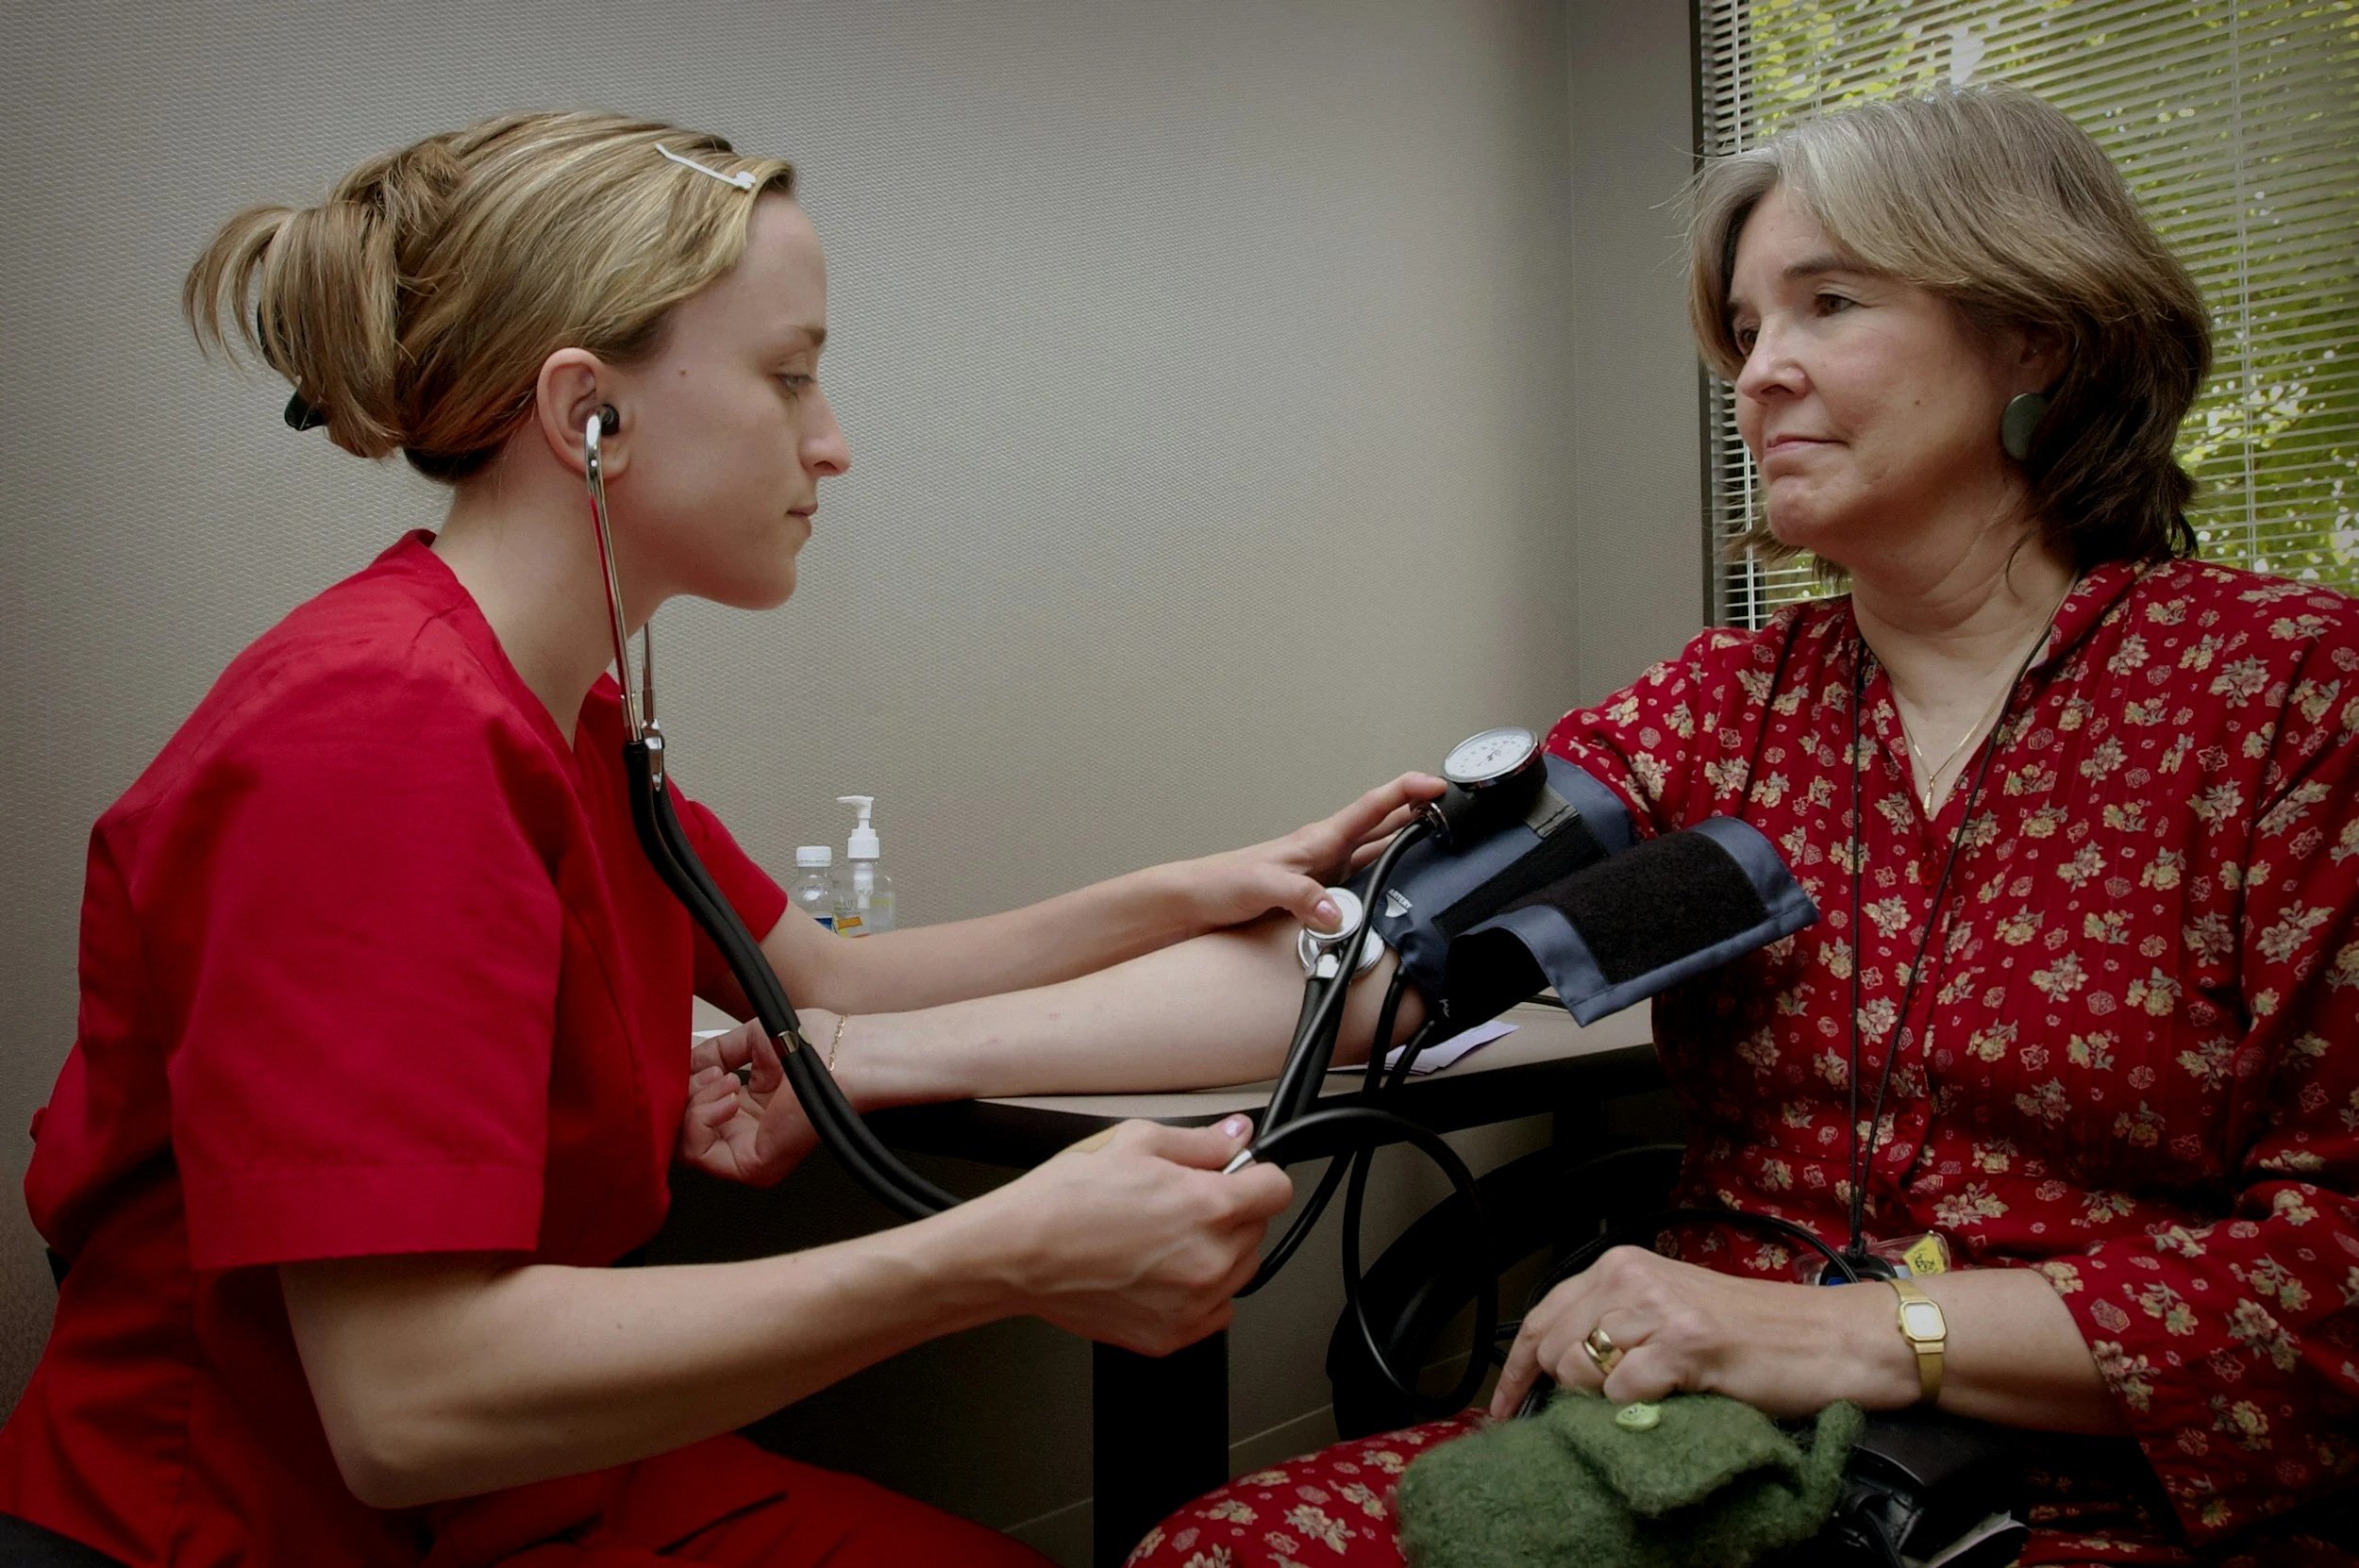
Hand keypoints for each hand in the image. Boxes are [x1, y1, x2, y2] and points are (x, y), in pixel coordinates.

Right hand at [677, 1015, 837, 1186]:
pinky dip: (701, 1118)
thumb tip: (681, 1065)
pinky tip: (728, 1097)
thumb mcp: (749, 1041)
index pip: (693, 1113)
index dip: (685, 1087)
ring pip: (684, 1143)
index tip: (697, 1065)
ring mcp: (748, 1154)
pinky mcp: (752, 1165)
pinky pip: (698, 1152)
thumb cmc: (815, 1045)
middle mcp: (746, 1135)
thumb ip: (710, 1055)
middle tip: (711, 1073)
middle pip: (683, 1129)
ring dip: (694, 1105)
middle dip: (687, 1095)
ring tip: (725, 1082)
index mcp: (747, 1110)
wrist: (842, 1055)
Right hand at [975, 1115, 1294, 1355]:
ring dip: (1218, 1253)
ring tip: (1165, 1239)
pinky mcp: (1172, 1336)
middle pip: (1257, 1229)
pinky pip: (1216, 1311)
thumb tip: (1237, 1136)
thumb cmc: (1066, 1199)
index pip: (1277, 1189)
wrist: (1019, 1253)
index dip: (1257, 1176)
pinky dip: (1201, 1293)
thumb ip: (1200, 1143)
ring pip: (1240, 1271)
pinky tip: (1161, 1272)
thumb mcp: (1135, 1143)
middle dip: (1231, 1212)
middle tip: (1180, 1204)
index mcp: (1208, 1207)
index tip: (1240, 1177)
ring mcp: (1193, 1304)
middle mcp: (1209, 1260)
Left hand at [1176, 772, 1447, 932]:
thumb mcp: (1262, 887)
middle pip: (1383, 823)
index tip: (1437, 785)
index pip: (1372, 807)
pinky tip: (1397, 885)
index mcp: (1319, 839)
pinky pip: (1363, 878)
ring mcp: (1324, 871)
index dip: (1406, 792)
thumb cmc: (1220, 884)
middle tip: (1455, 806)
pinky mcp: (1318, 893)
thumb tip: (1339, 914)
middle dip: (1419, 810)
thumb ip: (1302, 898)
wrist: (1192, 902)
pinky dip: (1387, 875)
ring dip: (1406, 840)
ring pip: (1377, 849)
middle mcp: (1326, 850)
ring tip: (1440, 836)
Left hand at [1488, 1245, 1910, 1418]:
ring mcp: (1657, 1307)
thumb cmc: (1750, 1334)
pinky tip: (1670, 1399)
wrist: (1826, 1337)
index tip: (1502, 1408)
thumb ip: (1615, 1325)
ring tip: (1652, 1396)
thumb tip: (1556, 1370)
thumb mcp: (1668, 1312)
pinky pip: (1623, 1390)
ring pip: (1580, 1368)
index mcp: (1622, 1264)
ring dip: (1605, 1397)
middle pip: (1553, 1347)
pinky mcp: (1684, 1343)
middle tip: (1602, 1410)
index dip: (1515, 1369)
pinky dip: (1637, 1407)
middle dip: (1567, 1390)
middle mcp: (1632, 1276)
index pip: (1541, 1315)